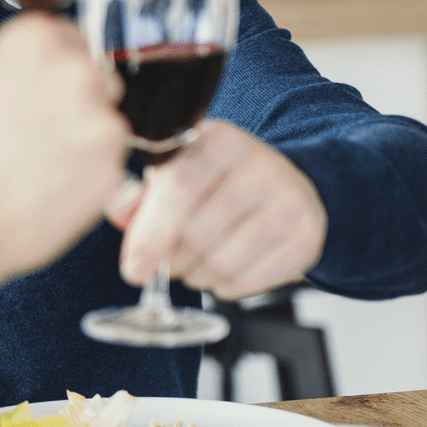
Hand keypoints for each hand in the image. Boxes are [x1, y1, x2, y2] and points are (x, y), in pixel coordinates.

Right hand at [0, 13, 128, 287]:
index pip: (68, 37)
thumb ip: (4, 68)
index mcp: (37, 39)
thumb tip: (20, 76)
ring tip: (32, 167)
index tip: (40, 87)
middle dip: (72, 102)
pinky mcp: (111, 173)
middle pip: (94, 79)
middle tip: (34, 131)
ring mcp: (101, 125)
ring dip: (78, 141)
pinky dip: (81, 178)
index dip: (51, 67)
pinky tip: (40, 190)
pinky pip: (103, 168)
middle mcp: (78, 73)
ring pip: (101, 126)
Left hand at [112, 119, 326, 298]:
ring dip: (197, 275)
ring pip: (223, 262)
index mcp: (219, 140)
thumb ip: (141, 196)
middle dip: (172, 259)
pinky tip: (224, 268)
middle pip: (198, 233)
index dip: (151, 234)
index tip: (134, 268)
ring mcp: (289, 199)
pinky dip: (225, 286)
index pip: (179, 187)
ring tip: (196, 261)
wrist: (283, 185)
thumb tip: (118, 212)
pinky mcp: (307, 234)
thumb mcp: (177, 173)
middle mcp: (260, 164)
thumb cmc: (217, 182)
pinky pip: (249, 281)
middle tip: (168, 260)